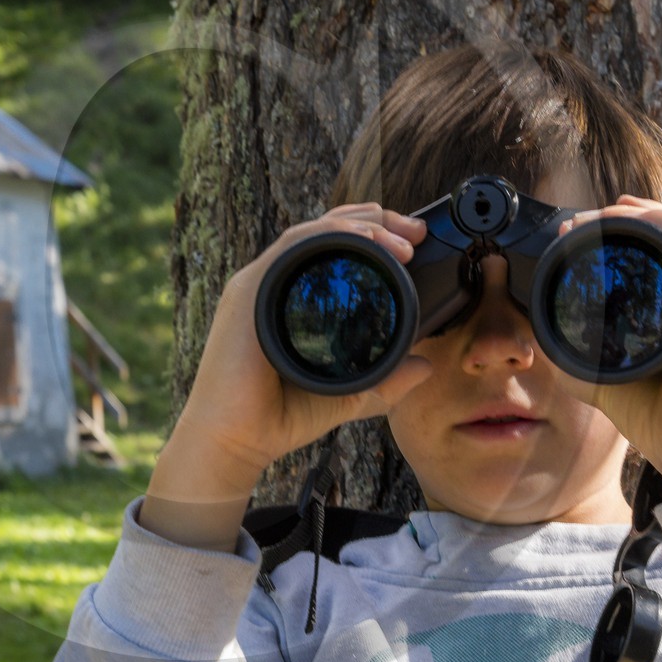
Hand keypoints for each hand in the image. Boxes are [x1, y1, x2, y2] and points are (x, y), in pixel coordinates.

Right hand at [141, 204, 434, 549]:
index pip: (332, 250)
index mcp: (291, 299)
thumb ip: (387, 383)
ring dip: (359, 226)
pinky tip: (362, 238)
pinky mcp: (247, 292)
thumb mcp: (350, 396)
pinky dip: (329, 236)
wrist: (236, 441)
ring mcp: (257, 285)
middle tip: (414, 231)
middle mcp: (272, 284)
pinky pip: (290, 247)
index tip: (414, 242)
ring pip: (311, 232)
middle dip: (375, 220)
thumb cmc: (280, 418)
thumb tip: (425, 366)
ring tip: (397, 238)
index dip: (374, 235)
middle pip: (325, 231)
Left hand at [552, 195, 661, 493]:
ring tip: (594, 217)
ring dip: (635, 216)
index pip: (660, 253)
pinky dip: (659, 224)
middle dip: (623, 219)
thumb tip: (543, 333)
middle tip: (579, 221)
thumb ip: (580, 352)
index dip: (621, 232)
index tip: (577, 231)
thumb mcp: (607, 376)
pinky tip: (625, 219)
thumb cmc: (661, 421)